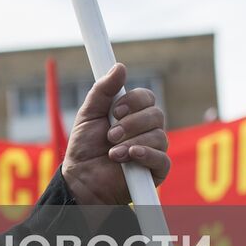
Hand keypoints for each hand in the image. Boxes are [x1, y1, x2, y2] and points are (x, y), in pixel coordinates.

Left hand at [61, 63, 170, 205]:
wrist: (82, 179)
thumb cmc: (85, 147)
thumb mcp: (89, 115)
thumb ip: (103, 91)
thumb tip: (119, 66)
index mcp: (132, 114)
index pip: (147, 97)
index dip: (134, 101)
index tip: (115, 111)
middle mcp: (146, 129)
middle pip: (156, 114)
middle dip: (131, 124)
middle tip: (111, 135)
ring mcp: (153, 149)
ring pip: (159, 136)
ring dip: (131, 142)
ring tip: (112, 153)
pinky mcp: (157, 170)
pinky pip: (163, 158)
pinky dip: (146, 155)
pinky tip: (130, 157)